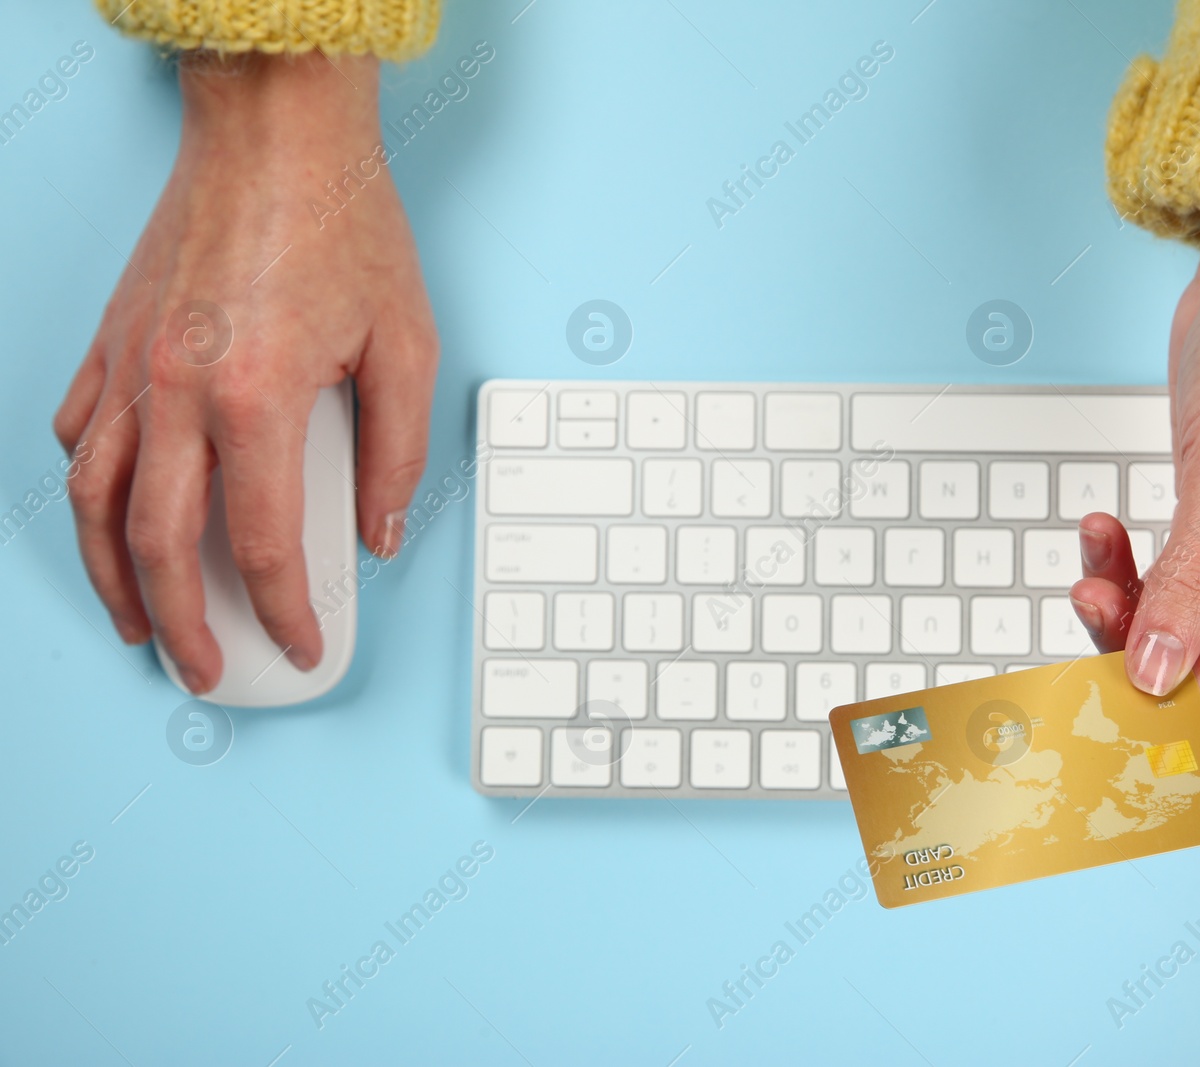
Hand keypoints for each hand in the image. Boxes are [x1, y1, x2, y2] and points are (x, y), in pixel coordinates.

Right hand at [52, 53, 437, 694]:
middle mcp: (176, 390)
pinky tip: (109, 515)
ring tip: (139, 623)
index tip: (301, 644)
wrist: (277, 133)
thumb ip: (397, 453)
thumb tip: (379, 532)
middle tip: (205, 670)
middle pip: (157, 543)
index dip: (283, 611)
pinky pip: (78, 433)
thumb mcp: (406, 345)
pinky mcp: (112, 339)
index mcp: (255, 398)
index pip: (264, 544)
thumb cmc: (342, 223)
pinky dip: (88, 488)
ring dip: (111, 574)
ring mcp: (131, 366)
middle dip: (182, 624)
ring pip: (94, 499)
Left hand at [1070, 218, 1199, 704]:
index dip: (1173, 678)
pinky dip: (1126, 559)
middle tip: (1086, 595)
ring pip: (1177, 617)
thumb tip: (1154, 671)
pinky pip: (1165, 574)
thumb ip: (1192, 584)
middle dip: (1139, 629)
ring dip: (1125, 593)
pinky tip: (1101, 527)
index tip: (1103, 686)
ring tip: (1091, 553)